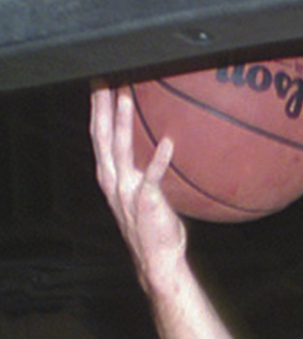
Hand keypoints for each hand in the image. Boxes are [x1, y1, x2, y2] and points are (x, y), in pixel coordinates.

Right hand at [89, 85, 186, 289]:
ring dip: (122, 122)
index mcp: (110, 177)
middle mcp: (113, 181)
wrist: (157, 260)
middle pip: (102, 136)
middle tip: (104, 78)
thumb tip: (161, 145)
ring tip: (125, 96)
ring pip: (120, 150)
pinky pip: (153, 177)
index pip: (99, 136)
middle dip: (101, 107)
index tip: (99, 84)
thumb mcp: (143, 194)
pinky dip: (159, 160)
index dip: (97, 110)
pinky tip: (168, 143)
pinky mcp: (146, 202)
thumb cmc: (155, 227)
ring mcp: (127, 192)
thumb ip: (145, 170)